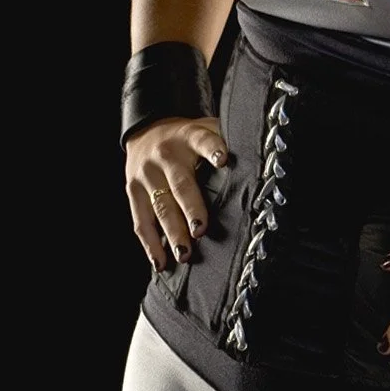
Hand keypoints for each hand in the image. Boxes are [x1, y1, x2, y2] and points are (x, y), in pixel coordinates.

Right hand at [125, 117, 227, 269]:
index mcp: (190, 137)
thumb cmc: (187, 137)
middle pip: (180, 184)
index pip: (203, 141)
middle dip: (191, 208)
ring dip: (172, 232)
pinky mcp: (132, 190)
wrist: (145, 131)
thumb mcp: (206, 129)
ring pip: (159, 206)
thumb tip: (258, 158)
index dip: (213, 149)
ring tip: (184, 254)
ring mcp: (146, 174)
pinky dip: (150, 244)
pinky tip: (161, 261)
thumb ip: (226, 140)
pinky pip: (141, 221)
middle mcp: (166, 155)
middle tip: (200, 230)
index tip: (223, 160)